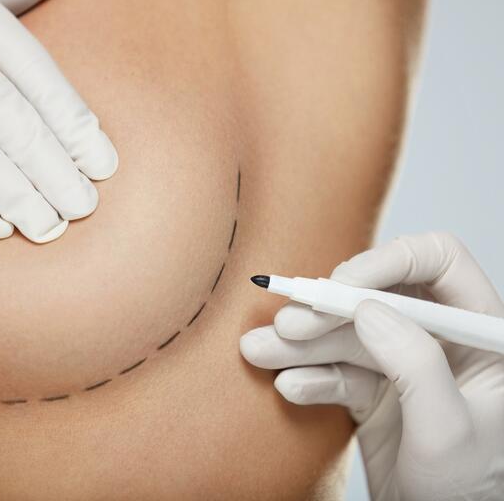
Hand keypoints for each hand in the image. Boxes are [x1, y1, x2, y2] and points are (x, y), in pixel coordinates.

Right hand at [240, 232, 503, 499]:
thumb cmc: (468, 494)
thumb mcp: (449, 433)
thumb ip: (415, 364)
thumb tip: (367, 309)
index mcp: (480, 332)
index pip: (437, 261)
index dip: (388, 260)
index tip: (341, 285)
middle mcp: (440, 337)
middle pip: (376, 296)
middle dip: (326, 310)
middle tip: (286, 325)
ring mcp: (404, 362)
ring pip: (347, 334)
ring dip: (302, 344)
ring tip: (259, 351)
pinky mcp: (375, 388)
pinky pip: (337, 370)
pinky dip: (311, 377)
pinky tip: (290, 387)